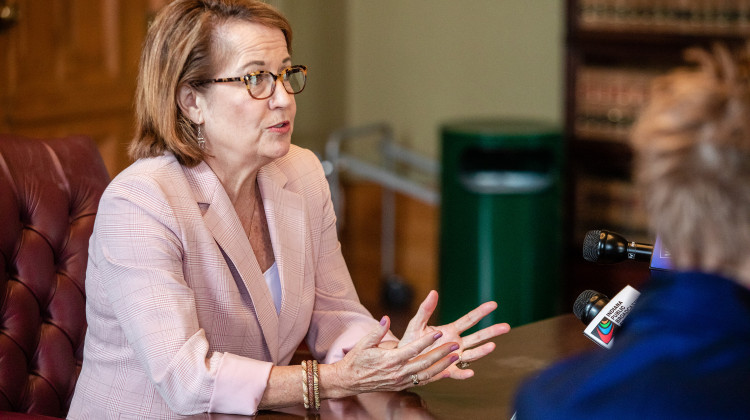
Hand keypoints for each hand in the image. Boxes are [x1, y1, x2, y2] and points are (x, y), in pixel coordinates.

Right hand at [330, 316, 459, 395]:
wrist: (349, 381)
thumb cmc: (356, 360)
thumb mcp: (364, 344)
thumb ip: (377, 332)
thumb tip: (386, 319)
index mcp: (390, 359)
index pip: (413, 349)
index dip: (427, 341)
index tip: (438, 333)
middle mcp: (398, 372)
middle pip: (424, 362)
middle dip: (441, 354)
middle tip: (455, 345)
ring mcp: (401, 380)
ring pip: (426, 374)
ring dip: (442, 365)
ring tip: (456, 357)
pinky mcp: (402, 385)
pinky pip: (422, 382)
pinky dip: (436, 377)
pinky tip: (448, 372)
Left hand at [399, 290, 510, 378]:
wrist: (403, 359)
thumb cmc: (411, 341)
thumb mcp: (417, 323)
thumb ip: (425, 309)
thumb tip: (433, 292)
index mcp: (450, 330)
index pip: (469, 319)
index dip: (481, 312)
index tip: (493, 304)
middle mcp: (456, 343)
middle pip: (477, 337)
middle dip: (492, 332)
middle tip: (506, 326)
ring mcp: (454, 357)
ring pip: (472, 354)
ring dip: (482, 350)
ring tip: (492, 346)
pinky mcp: (447, 370)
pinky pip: (457, 372)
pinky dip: (464, 373)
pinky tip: (471, 372)